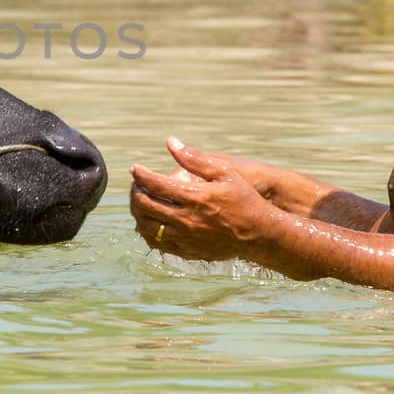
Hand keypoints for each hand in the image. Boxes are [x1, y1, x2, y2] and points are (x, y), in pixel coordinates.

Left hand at [129, 138, 275, 260]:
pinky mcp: (187, 252)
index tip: (135, 168)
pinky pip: (158, 244)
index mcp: (194, 197)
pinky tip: (150, 222)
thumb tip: (171, 142)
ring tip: (140, 202)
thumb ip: (195, 159)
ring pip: (147, 226)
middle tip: (137, 185)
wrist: (258, 233)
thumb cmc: (243, 199)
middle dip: (136, 192)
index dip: (140, 175)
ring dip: (138, 212)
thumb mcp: (224, 172)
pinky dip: (148, 231)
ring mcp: (185, 238)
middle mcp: (186, 219)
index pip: (155, 184)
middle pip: (145, 205)